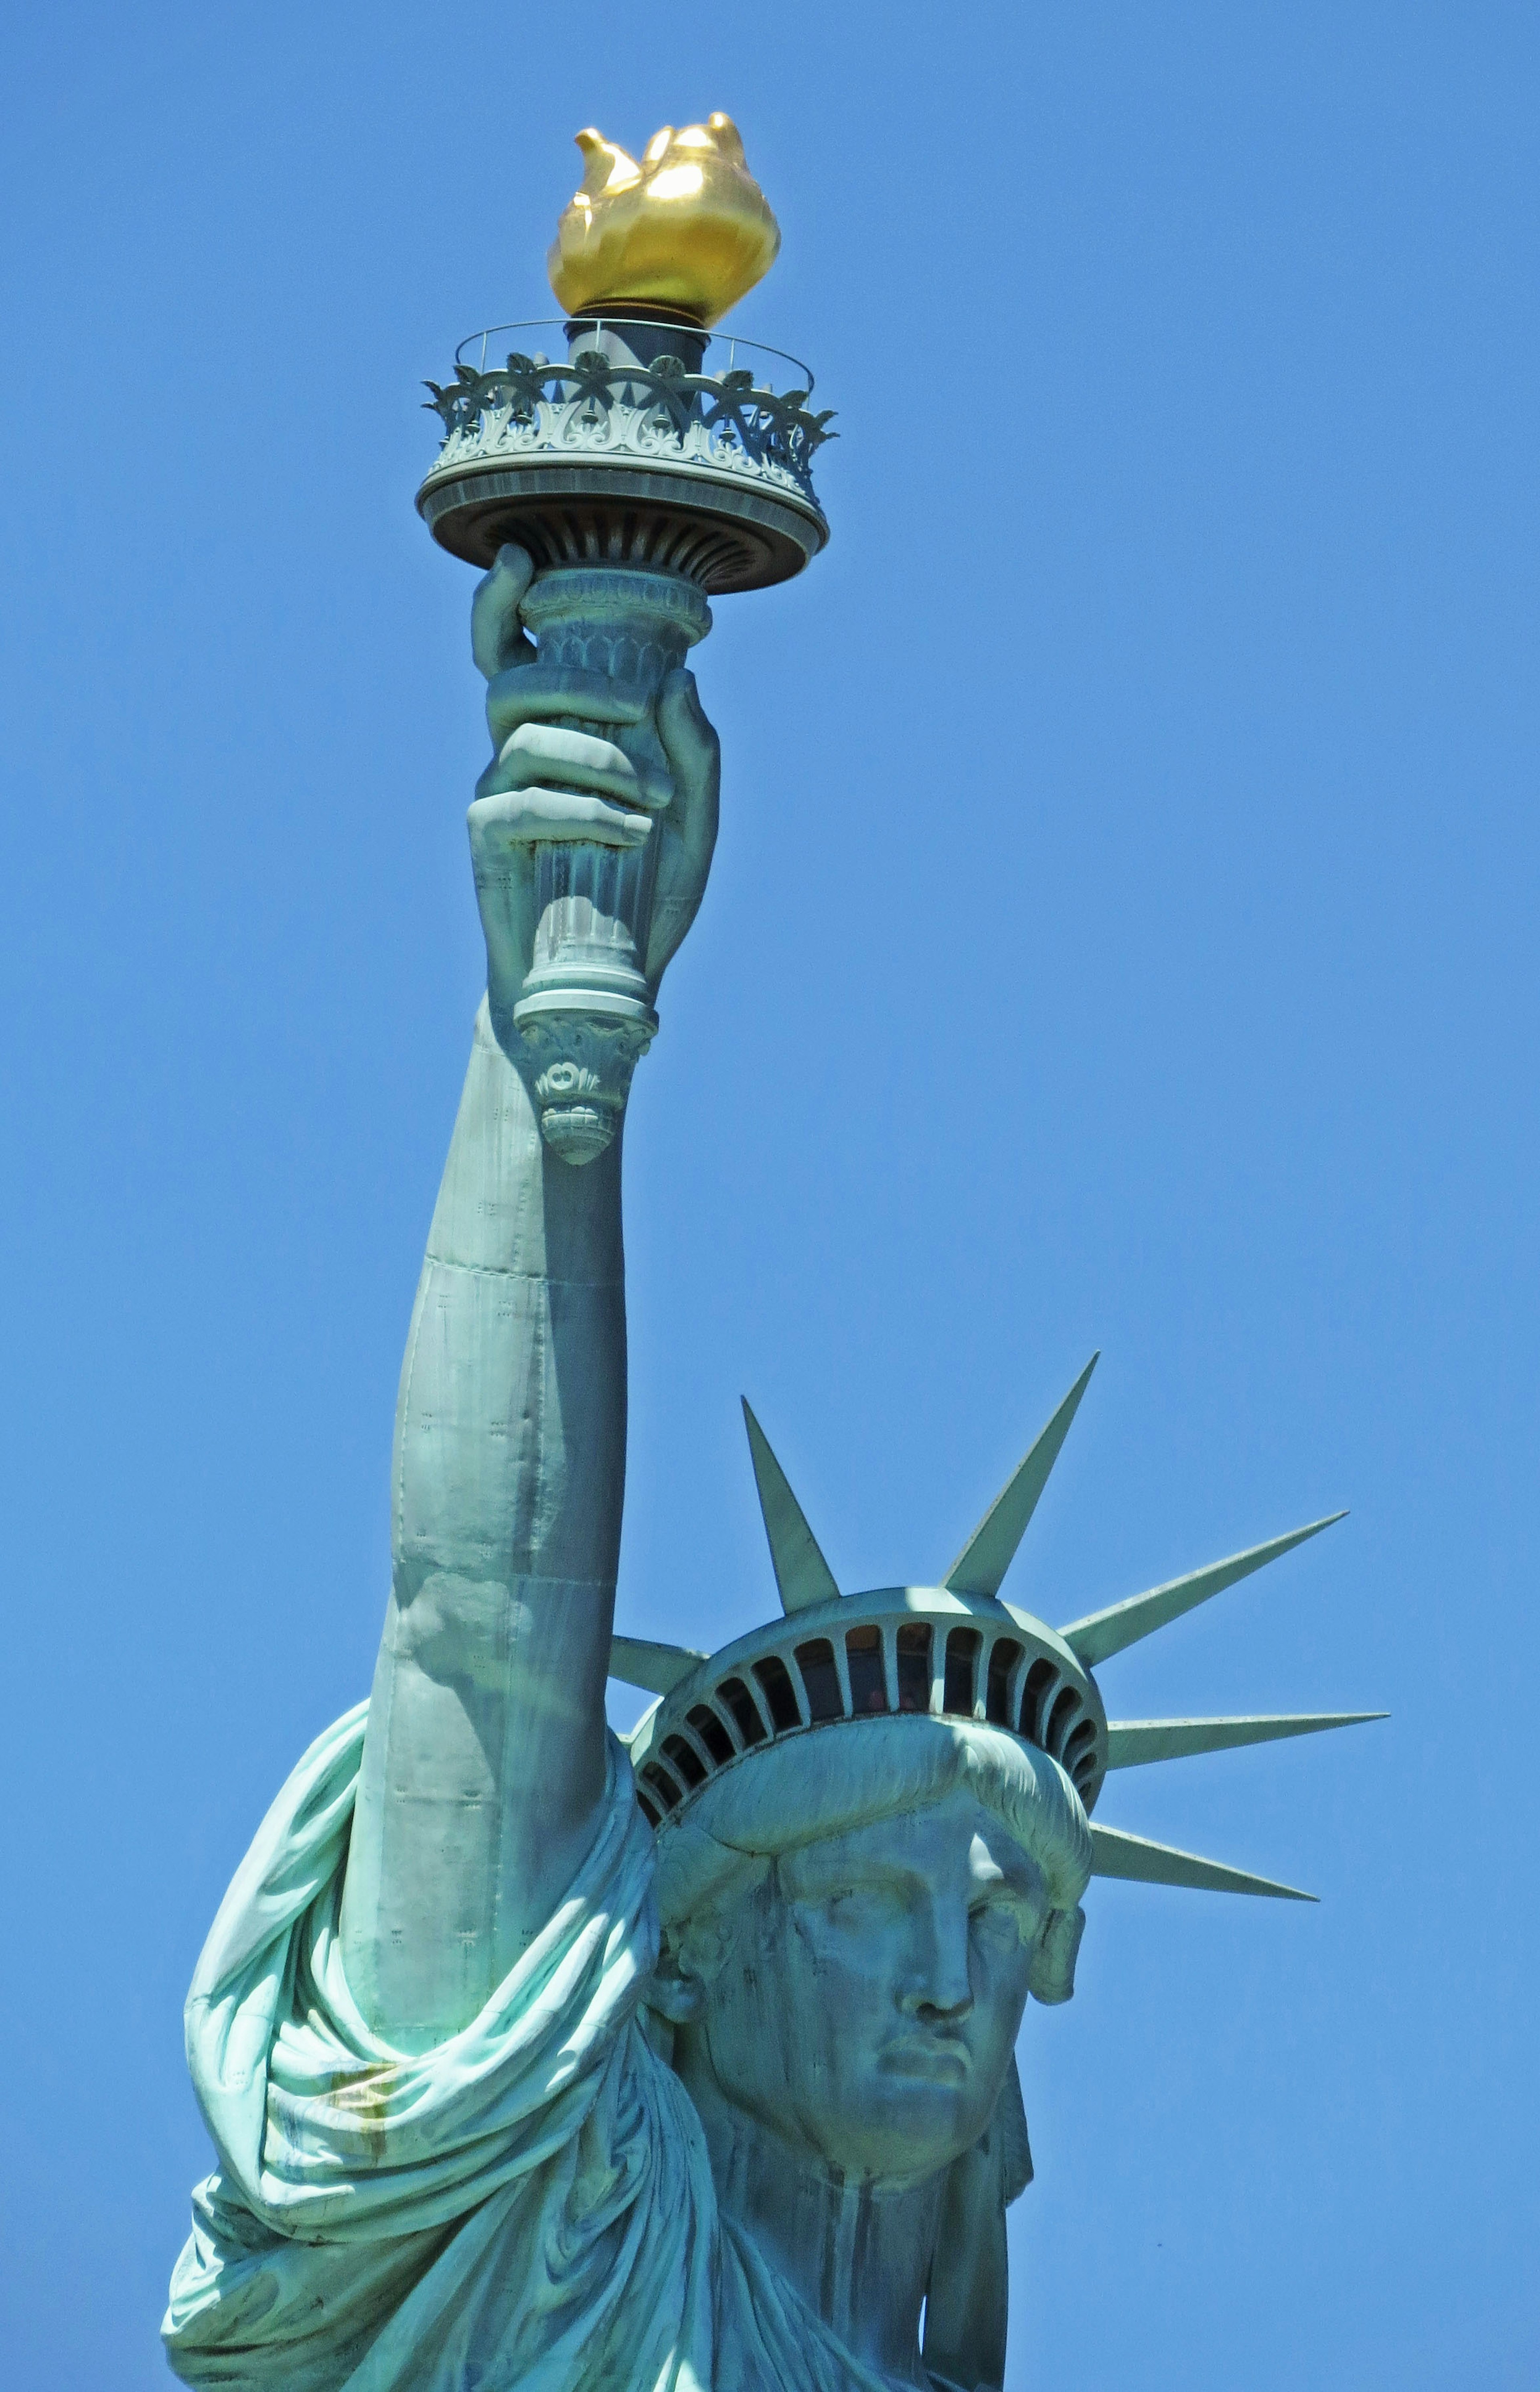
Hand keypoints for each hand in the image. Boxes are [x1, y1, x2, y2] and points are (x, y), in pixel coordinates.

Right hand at [466, 545, 720, 1040]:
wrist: (605, 983)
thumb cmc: (644, 896)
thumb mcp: (695, 825)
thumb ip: (697, 756)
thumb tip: (684, 680)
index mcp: (558, 732)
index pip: (516, 652)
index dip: (501, 601)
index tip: (518, 556)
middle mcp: (516, 752)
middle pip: (514, 678)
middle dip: (576, 678)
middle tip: (639, 704)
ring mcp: (495, 794)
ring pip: (526, 735)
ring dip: (597, 755)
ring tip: (651, 798)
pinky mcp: (486, 841)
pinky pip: (524, 802)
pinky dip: (585, 810)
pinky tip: (630, 832)